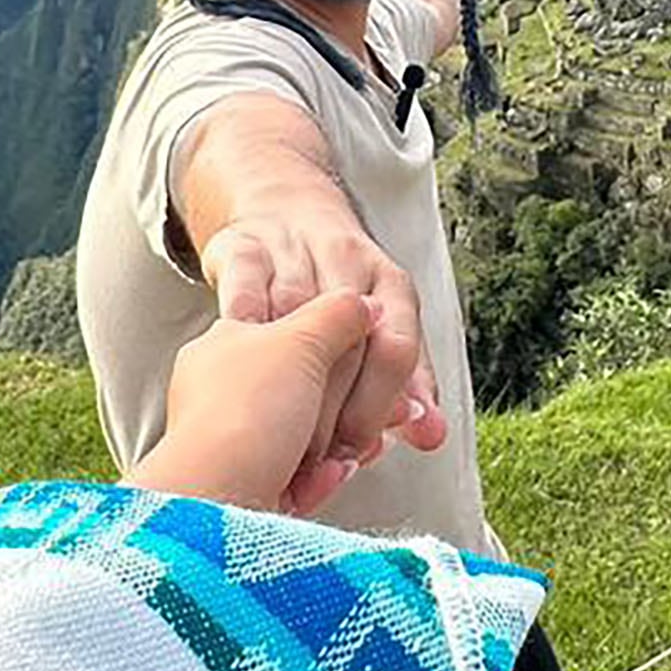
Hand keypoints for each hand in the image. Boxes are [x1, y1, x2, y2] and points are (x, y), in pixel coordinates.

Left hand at [129, 292, 391, 514]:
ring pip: (309, 436)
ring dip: (337, 445)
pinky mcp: (247, 486)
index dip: (337, 347)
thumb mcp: (301, 340)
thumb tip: (361, 304)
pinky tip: (327, 476)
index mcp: (226, 346)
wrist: (214, 498)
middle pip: (306, 389)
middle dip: (344, 405)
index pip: (292, 333)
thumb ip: (338, 313)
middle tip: (363, 411)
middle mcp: (223, 393)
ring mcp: (234, 441)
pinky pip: (299, 476)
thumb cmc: (243, 415)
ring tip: (344, 452)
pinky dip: (319, 478)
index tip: (363, 356)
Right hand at [197, 205, 447, 465]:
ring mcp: (295, 249)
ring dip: (283, 378)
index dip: (378, 408)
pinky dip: (243, 324)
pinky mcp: (244, 246)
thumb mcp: (382, 330)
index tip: (356, 451)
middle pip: (347, 337)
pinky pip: (243, 284)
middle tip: (315, 460)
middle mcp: (348, 259)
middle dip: (331, 408)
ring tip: (274, 434)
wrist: (285, 210)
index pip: (396, 349)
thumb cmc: (340, 296)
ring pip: (295, 315)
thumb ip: (405, 387)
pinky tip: (238, 369)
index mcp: (391, 285)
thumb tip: (432, 436)